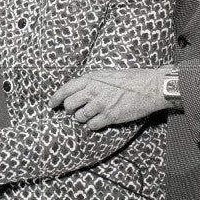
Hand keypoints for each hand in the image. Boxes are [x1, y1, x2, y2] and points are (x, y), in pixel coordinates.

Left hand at [49, 68, 166, 129]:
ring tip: (93, 114)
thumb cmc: (128, 79)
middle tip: (76, 110)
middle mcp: (93, 91)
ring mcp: (101, 104)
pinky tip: (100, 120)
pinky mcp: (110, 116)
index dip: (55, 99)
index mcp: (90, 79)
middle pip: (69, 105)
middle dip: (71, 110)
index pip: (65, 90)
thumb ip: (90, 81)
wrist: (148, 87)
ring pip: (79, 117)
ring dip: (83, 118)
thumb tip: (76, 90)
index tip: (51, 105)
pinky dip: (94, 125)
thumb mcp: (105, 74)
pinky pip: (92, 126)